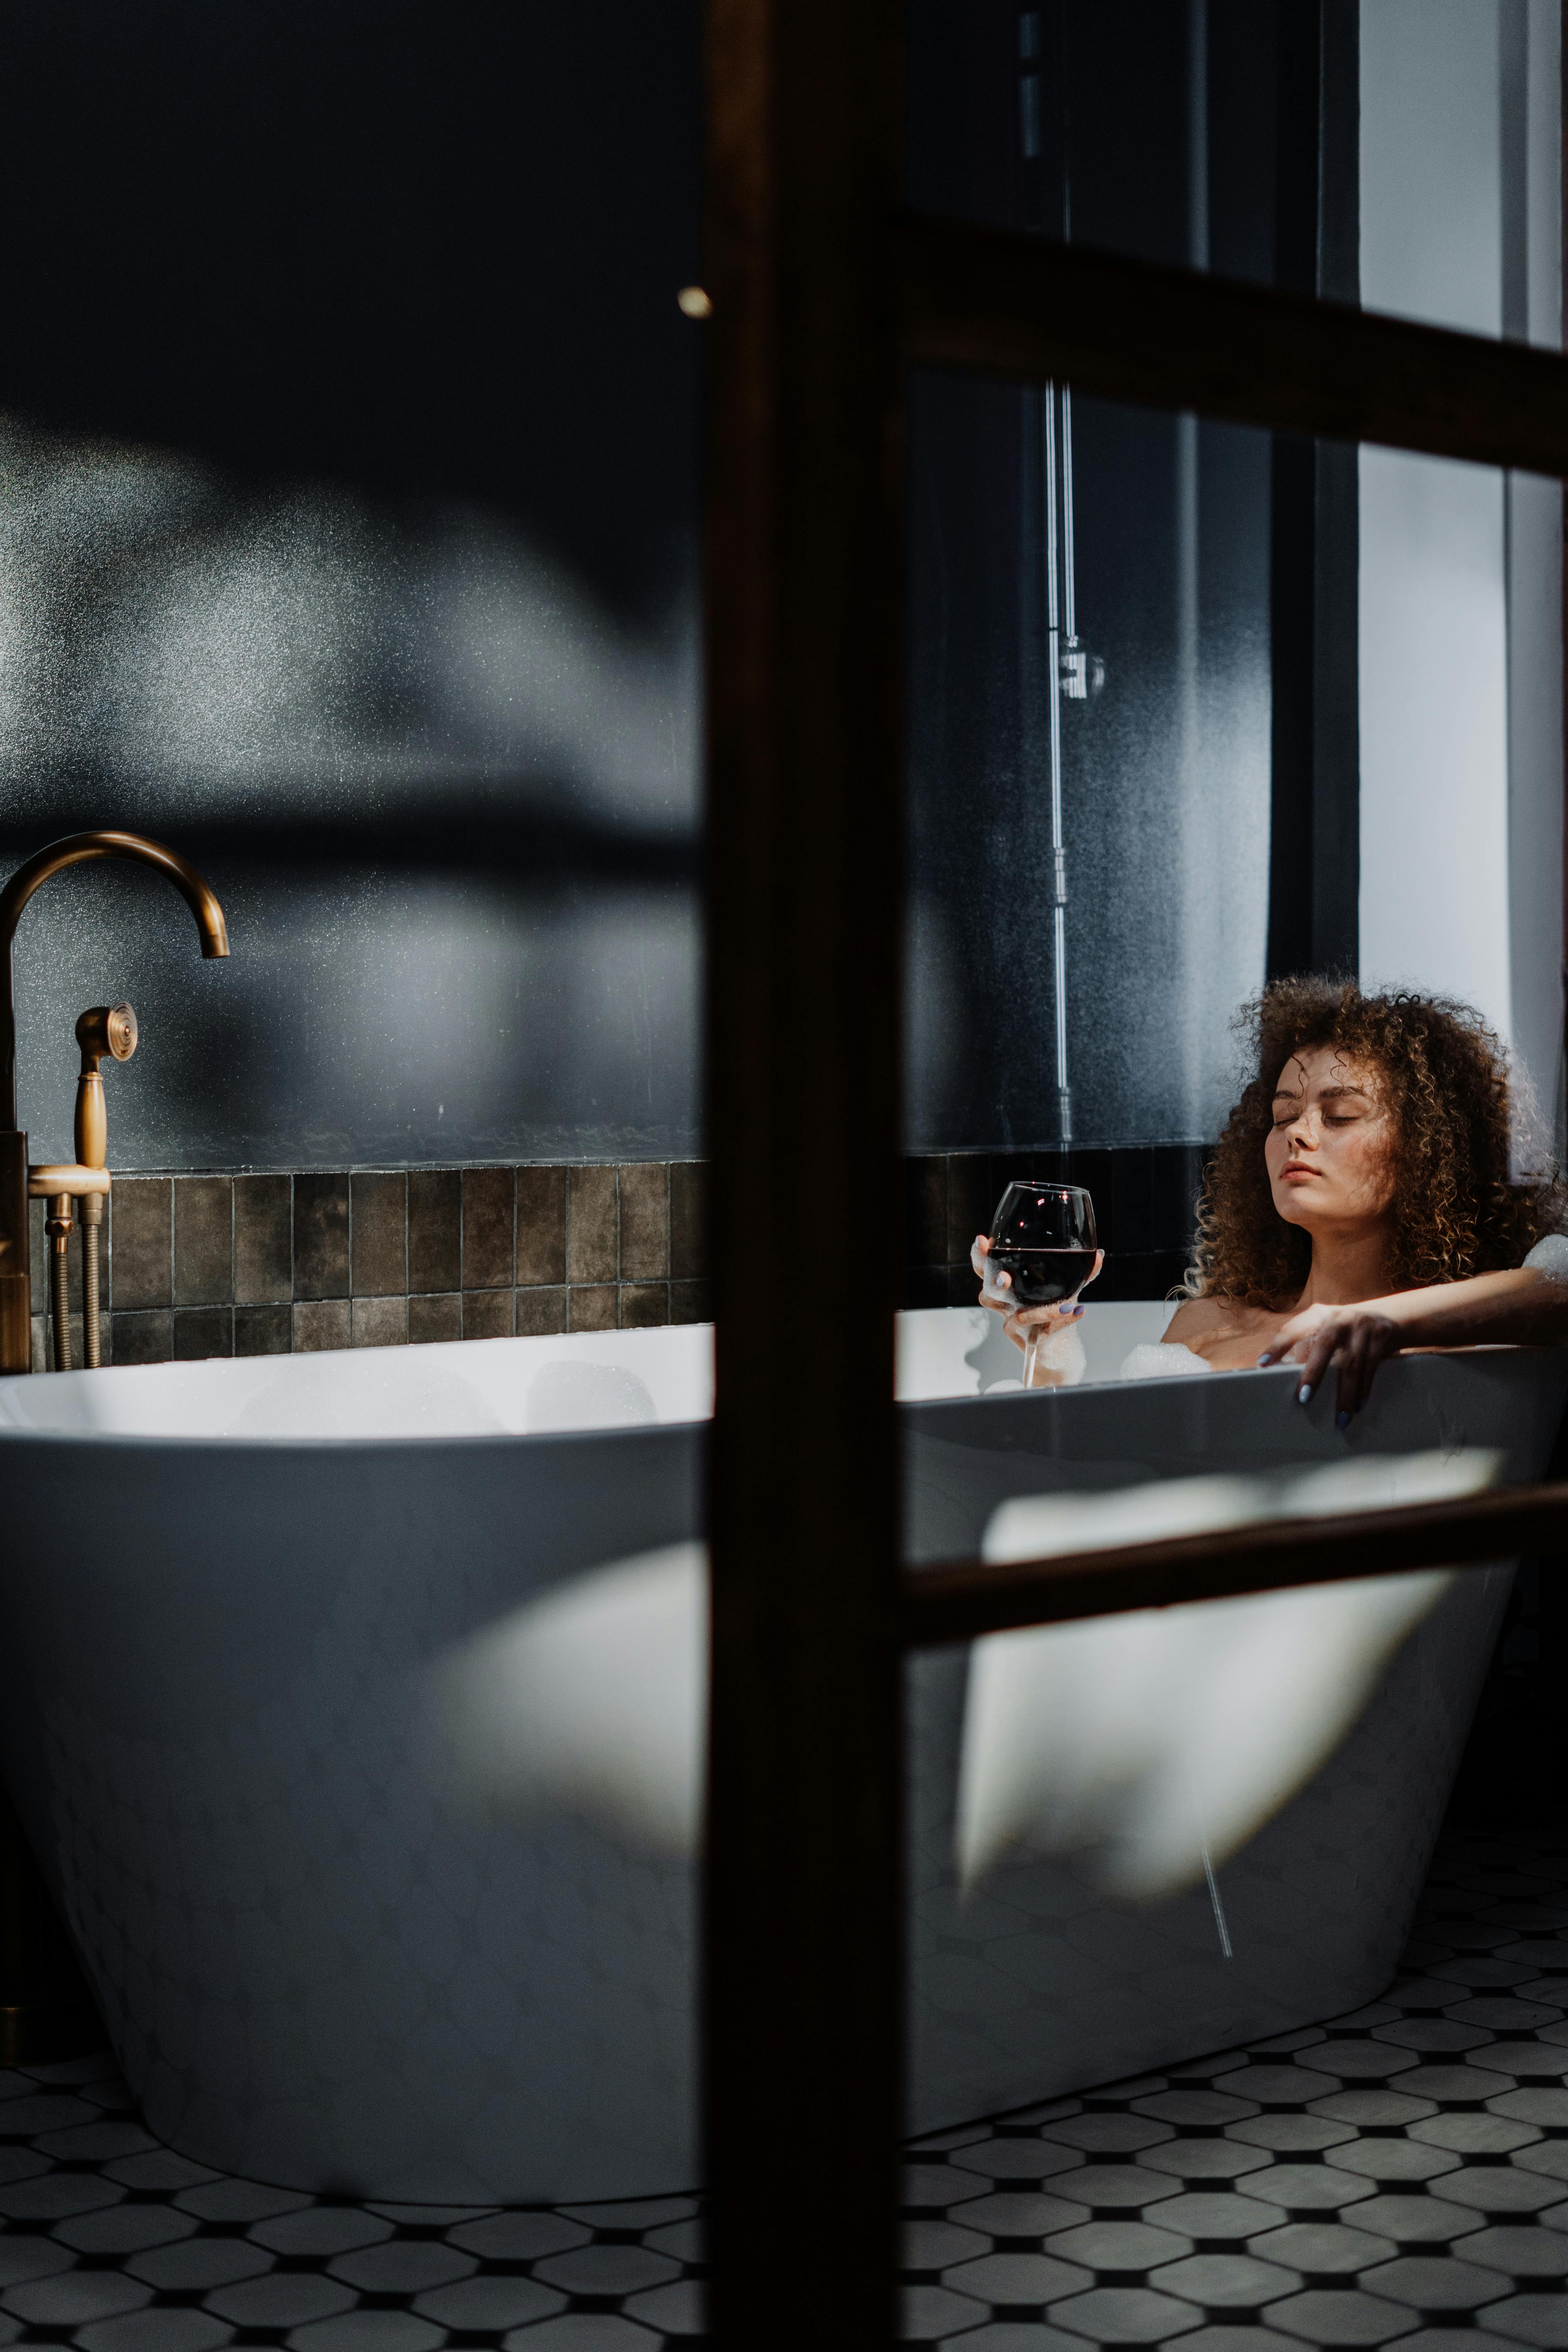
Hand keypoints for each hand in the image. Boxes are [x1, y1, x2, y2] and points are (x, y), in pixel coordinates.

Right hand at [971, 1235, 1103, 1354]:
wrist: (1058, 1347)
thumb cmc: (1054, 1312)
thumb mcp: (1066, 1288)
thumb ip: (1080, 1272)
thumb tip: (1097, 1254)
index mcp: (1009, 1287)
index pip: (986, 1270)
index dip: (980, 1257)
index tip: (982, 1241)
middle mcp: (1006, 1305)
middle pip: (988, 1293)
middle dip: (994, 1283)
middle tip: (1004, 1278)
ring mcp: (1015, 1324)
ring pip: (1018, 1317)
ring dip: (1039, 1310)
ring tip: (1064, 1303)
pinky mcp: (1030, 1340)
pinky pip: (1044, 1331)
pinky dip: (1062, 1321)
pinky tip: (1078, 1312)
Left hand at [1257, 1303, 1400, 1426]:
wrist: (1389, 1315)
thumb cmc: (1346, 1330)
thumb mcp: (1326, 1330)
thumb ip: (1306, 1347)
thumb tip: (1280, 1377)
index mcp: (1317, 1315)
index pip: (1292, 1329)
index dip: (1277, 1346)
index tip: (1262, 1364)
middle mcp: (1338, 1318)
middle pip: (1324, 1346)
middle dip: (1313, 1374)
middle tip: (1303, 1398)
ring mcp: (1361, 1326)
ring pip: (1351, 1364)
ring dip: (1345, 1394)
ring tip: (1340, 1419)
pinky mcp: (1382, 1335)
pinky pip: (1371, 1367)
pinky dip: (1364, 1389)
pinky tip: (1358, 1407)